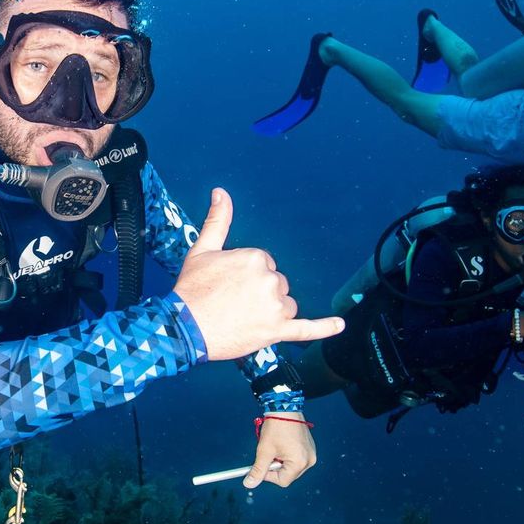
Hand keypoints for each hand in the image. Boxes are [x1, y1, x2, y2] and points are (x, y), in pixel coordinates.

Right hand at [172, 189, 343, 359]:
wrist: (184, 328)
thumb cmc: (192, 290)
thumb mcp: (202, 249)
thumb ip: (218, 220)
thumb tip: (221, 192)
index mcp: (256, 258)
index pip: (264, 265)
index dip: (246, 277)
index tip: (229, 285)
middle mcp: (270, 281)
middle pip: (277, 284)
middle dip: (260, 293)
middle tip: (233, 303)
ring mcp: (276, 308)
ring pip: (286, 305)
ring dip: (272, 311)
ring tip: (244, 317)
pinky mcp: (277, 331)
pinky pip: (307, 329)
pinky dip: (324, 327)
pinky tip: (339, 325)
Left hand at [245, 414, 316, 488]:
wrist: (285, 407)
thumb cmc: (276, 427)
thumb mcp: (264, 451)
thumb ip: (258, 470)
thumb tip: (250, 483)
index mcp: (300, 463)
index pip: (282, 481)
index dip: (269, 476)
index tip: (261, 465)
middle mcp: (309, 460)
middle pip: (288, 475)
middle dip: (276, 467)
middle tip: (269, 454)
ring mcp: (311, 454)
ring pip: (292, 467)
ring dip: (281, 461)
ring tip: (277, 447)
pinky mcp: (310, 448)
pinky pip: (297, 459)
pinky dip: (288, 455)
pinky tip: (283, 444)